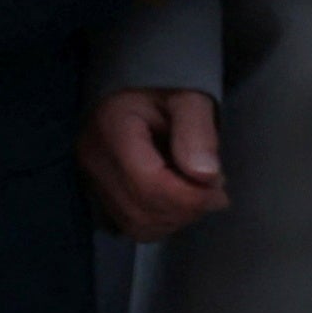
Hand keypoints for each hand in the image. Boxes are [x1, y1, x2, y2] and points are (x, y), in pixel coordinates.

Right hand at [78, 86, 227, 239]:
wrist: (138, 88)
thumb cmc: (166, 88)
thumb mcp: (190, 97)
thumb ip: (198, 132)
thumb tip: (206, 176)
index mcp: (112, 128)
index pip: (148, 183)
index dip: (189, 196)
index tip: (219, 186)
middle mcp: (94, 160)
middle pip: (141, 210)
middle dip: (186, 209)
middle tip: (216, 190)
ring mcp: (91, 179)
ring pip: (135, 224)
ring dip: (175, 218)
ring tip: (200, 194)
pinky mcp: (98, 193)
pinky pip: (130, 224)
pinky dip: (161, 221)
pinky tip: (180, 201)